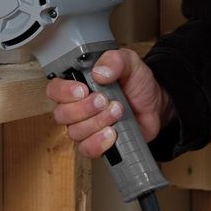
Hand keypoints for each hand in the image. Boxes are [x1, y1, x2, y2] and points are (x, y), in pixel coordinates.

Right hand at [46, 48, 175, 157]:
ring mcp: (85, 126)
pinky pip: (86, 149)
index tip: (82, 90)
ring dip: (97, 122)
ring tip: (117, 111)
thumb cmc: (137, 83)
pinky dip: (99, 142)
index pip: (54, 90)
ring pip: (75, 132)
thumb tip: (99, 72)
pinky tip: (112, 133)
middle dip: (85, 109)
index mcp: (78, 84)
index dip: (63, 92)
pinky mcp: (96, 143)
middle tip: (105, 100)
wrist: (155, 105)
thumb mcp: (130, 63)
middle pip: (62, 114)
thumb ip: (114, 60)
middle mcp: (76, 106)